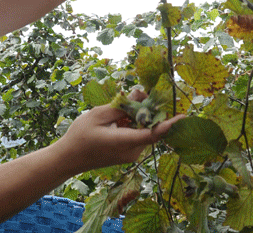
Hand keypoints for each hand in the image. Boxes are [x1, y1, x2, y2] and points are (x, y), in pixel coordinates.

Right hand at [56, 104, 184, 173]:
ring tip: (124, 105)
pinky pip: (137, 136)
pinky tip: (119, 117)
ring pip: (144, 131)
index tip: (184, 116)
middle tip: (140, 94)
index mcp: (125, 142)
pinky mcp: (127, 154)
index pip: (153, 134)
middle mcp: (132, 151)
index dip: (169, 124)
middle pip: (150, 129)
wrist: (68, 158)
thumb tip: (140, 95)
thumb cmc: (80, 135)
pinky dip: (134, 124)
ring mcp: (130, 155)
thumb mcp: (99, 114)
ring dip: (139, 117)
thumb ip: (121, 106)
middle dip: (149, 111)